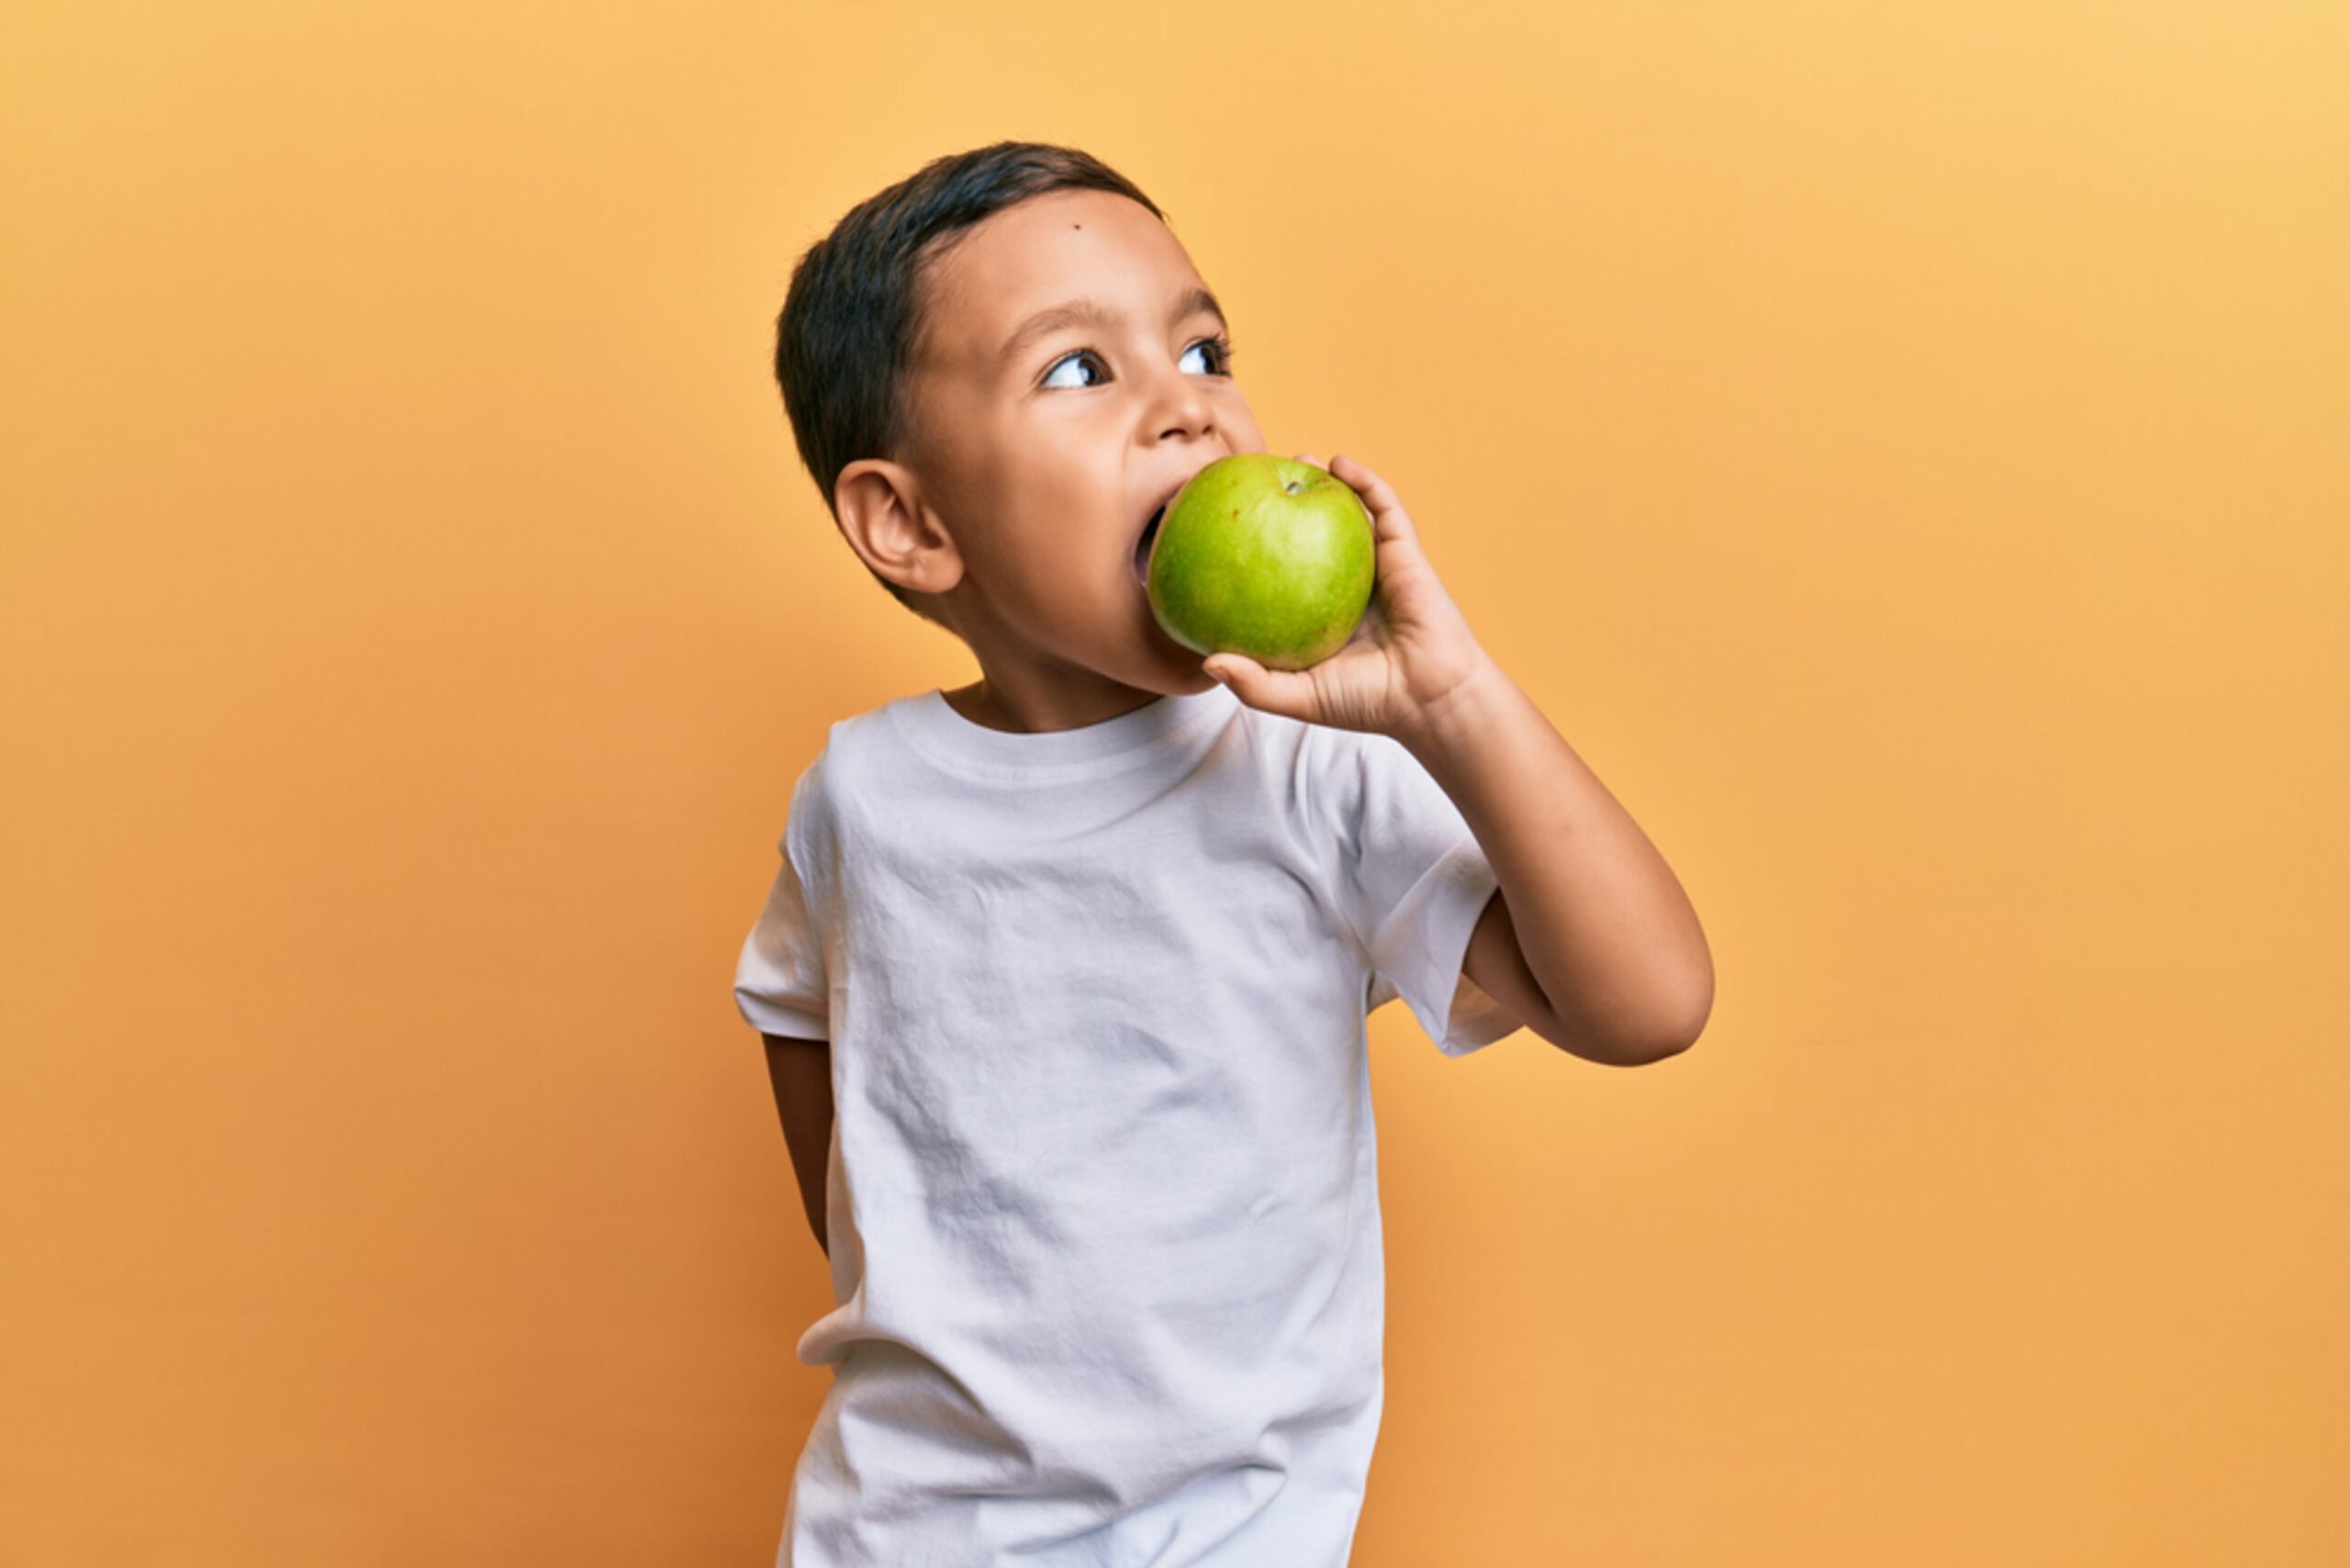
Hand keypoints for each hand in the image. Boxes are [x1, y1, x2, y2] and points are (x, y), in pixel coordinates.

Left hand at [1202, 453, 1492, 739]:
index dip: (1261, 548)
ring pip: (1349, 514)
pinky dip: (1366, 481)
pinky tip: (1340, 463)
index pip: (1285, 572)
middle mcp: (1347, 585)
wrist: (1429, 699)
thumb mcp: (1298, 697)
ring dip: (1326, 481)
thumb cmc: (1367, 702)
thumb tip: (1207, 661)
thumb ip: (1253, 684)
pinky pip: (1385, 509)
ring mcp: (1377, 566)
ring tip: (1296, 457)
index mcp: (1321, 613)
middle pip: (1314, 535)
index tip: (1229, 527)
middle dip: (1288, 505)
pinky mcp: (1405, 553)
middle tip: (1257, 482)